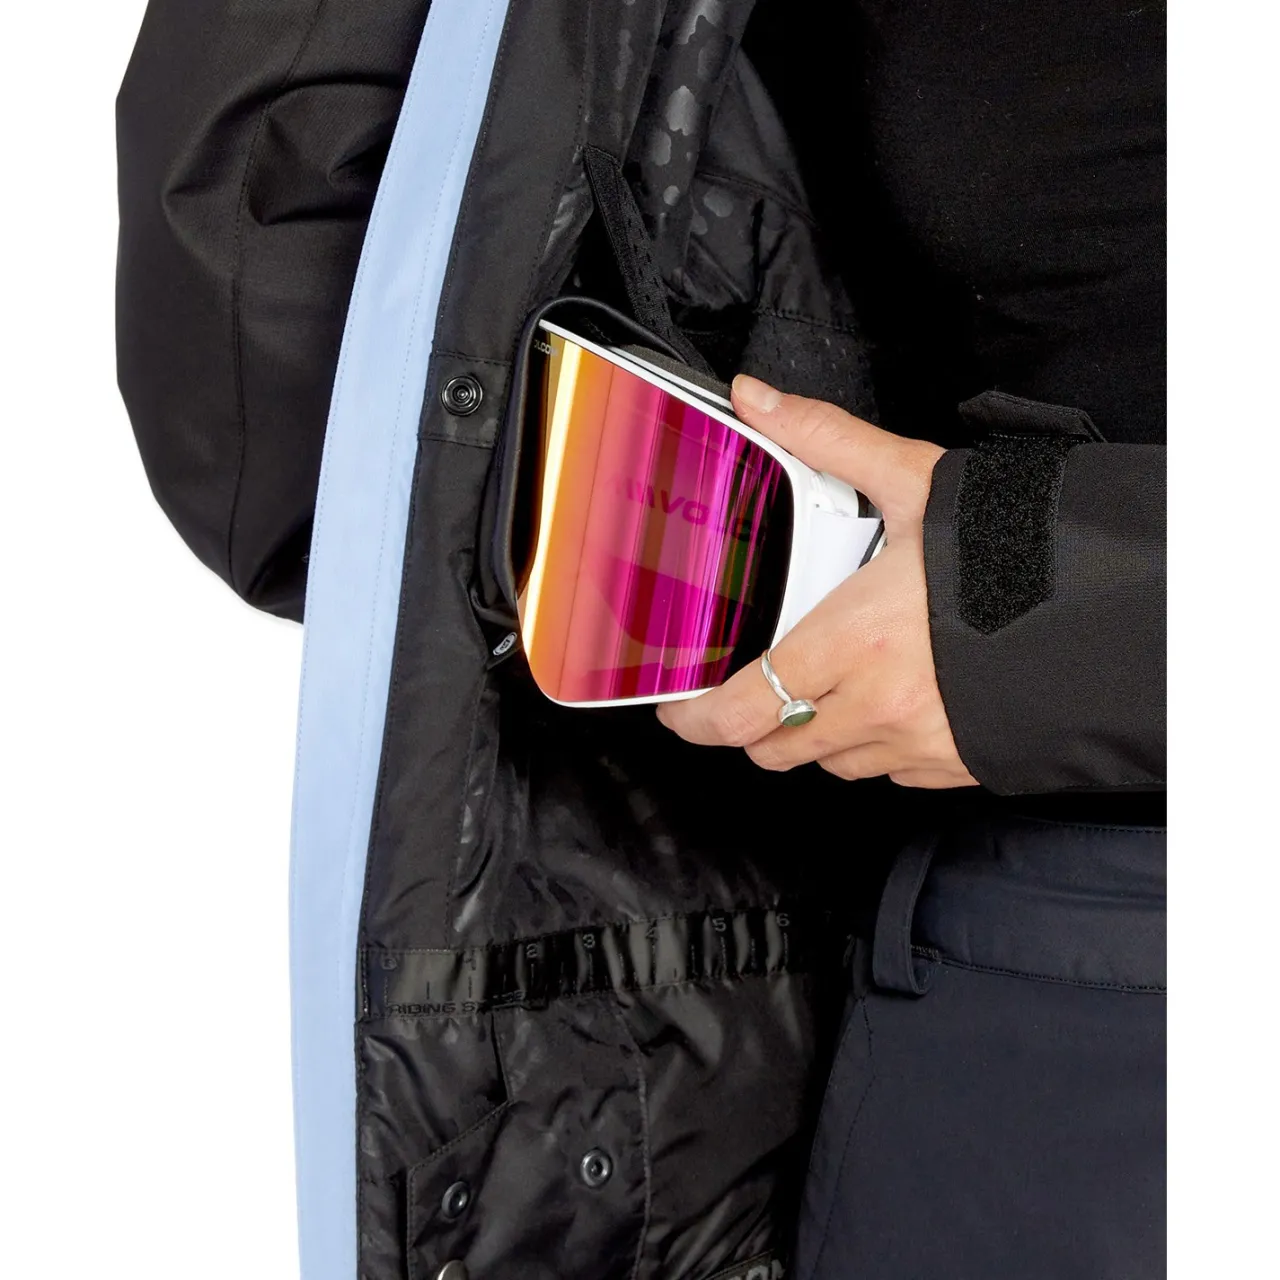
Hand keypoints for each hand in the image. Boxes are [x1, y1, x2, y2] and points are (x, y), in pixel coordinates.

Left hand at [656, 376, 977, 788]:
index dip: (698, 722)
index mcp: (852, 640)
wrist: (1119, 607)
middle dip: (750, 726)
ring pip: (830, 763)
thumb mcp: (916, 481)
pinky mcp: (956, 765)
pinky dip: (873, 745)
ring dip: (813, 733)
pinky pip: (890, 773)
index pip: (744, 710)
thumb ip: (825, 440)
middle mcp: (877, 705)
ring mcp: (918, 744)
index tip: (680, 712)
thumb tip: (754, 397)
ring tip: (825, 686)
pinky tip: (887, 701)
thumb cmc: (1012, 548)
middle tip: (748, 691)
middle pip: (776, 748)